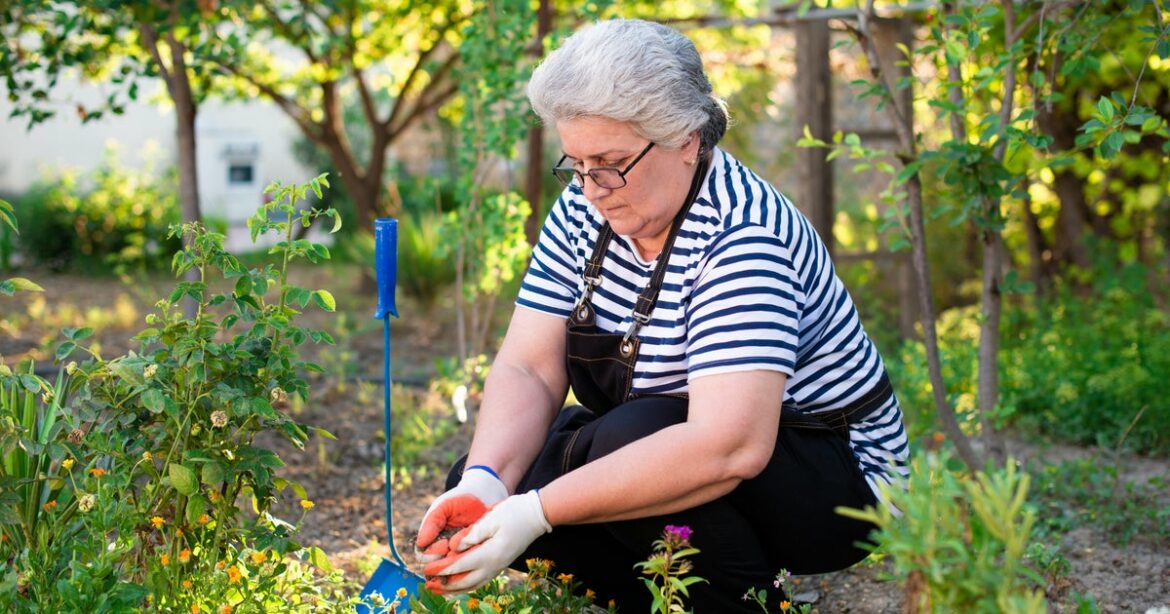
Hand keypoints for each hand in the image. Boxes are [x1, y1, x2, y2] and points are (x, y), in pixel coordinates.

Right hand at [415, 467, 507, 561]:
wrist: (484, 495)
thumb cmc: (460, 499)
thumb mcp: (444, 506)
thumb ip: (431, 522)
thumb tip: (421, 543)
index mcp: (431, 540)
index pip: (423, 556)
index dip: (432, 555)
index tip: (445, 544)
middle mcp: (443, 551)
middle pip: (436, 569)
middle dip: (445, 564)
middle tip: (459, 552)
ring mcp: (459, 555)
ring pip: (453, 571)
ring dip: (459, 567)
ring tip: (470, 553)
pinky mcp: (474, 556)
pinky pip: (470, 567)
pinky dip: (472, 565)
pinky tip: (479, 556)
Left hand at [422, 490, 551, 592]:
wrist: (537, 516)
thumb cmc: (514, 512)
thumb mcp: (491, 518)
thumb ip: (471, 535)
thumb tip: (454, 548)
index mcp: (490, 554)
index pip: (459, 566)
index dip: (441, 569)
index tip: (426, 569)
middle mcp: (494, 565)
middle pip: (464, 582)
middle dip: (444, 584)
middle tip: (427, 584)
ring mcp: (498, 567)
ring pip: (473, 584)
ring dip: (454, 588)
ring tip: (438, 588)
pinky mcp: (500, 565)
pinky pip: (480, 581)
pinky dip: (466, 585)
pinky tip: (458, 583)